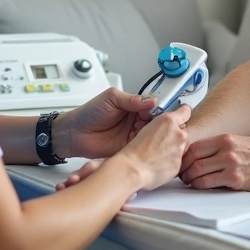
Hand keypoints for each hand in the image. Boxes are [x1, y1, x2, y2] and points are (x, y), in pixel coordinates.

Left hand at [57, 106, 191, 191]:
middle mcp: (136, 121)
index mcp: (134, 106)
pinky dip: (151, 150)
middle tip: (176, 128)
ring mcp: (133, 137)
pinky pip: (143, 150)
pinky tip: (158, 151)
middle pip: (157, 123)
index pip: (154, 107)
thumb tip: (151, 100)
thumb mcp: (111, 99)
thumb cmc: (89, 113)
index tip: (174, 113)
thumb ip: (131, 100)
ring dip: (160, 139)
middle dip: (166, 126)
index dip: (164, 110)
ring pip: (153, 137)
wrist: (73, 134)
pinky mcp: (129, 150)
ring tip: (171, 139)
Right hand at [119, 105, 191, 190]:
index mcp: (169, 121)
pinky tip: (159, 162)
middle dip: (175, 135)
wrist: (134, 168)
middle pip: (182, 131)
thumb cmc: (135, 149)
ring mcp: (181, 149)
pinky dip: (171, 161)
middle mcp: (178, 134)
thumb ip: (163, 125)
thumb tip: (167, 127)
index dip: (184, 112)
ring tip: (157, 154)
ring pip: (181, 146)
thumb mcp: (148, 127)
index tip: (184, 112)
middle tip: (161, 141)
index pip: (185, 111)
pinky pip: (177, 160)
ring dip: (173, 148)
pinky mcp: (180, 163)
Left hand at [179, 134, 249, 191]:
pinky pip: (208, 183)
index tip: (180, 161)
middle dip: (183, 168)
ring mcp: (231, 163)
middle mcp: (226, 149)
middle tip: (181, 174)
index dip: (184, 156)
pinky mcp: (235, 179)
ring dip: (189, 179)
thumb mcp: (239, 142)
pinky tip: (200, 186)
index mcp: (226, 138)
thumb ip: (220, 146)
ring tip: (189, 181)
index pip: (195, 145)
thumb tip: (200, 153)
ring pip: (198, 171)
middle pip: (193, 158)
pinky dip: (200, 186)